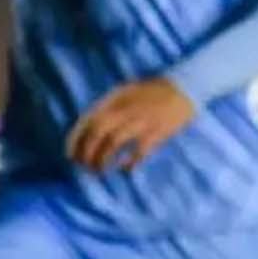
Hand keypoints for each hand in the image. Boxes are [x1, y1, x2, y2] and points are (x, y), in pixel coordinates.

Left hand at [67, 77, 197, 171]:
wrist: (186, 87)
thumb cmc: (154, 92)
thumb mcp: (126, 92)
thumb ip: (108, 107)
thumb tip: (90, 128)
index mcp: (114, 99)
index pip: (87, 120)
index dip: (75, 140)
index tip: (71, 155)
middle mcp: (124, 109)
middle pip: (96, 133)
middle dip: (86, 152)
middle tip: (84, 167)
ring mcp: (141, 120)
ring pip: (113, 143)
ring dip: (103, 160)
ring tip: (100, 171)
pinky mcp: (158, 132)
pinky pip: (138, 151)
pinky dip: (129, 163)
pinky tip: (125, 169)